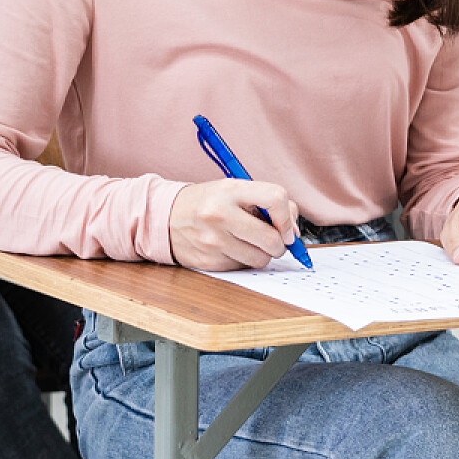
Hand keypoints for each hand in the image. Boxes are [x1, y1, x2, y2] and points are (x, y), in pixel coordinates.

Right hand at [168, 179, 302, 270]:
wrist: (165, 217)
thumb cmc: (208, 202)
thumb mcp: (234, 190)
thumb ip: (267, 203)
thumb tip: (294, 233)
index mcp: (230, 190)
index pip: (276, 198)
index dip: (288, 217)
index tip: (288, 228)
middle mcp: (220, 214)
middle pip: (271, 238)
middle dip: (280, 244)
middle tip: (275, 241)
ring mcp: (212, 241)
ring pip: (259, 259)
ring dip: (262, 255)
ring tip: (250, 243)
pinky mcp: (207, 262)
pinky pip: (242, 268)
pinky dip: (243, 261)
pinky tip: (232, 249)